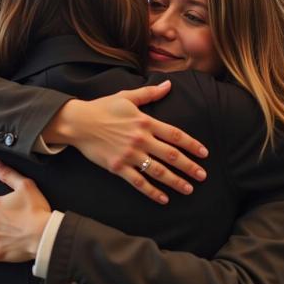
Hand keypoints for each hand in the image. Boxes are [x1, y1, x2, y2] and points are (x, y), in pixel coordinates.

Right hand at [42, 80, 208, 203]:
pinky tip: (164, 199)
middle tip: (203, 176)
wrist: (78, 122)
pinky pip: (138, 182)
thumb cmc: (103, 108)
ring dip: (175, 181)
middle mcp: (140, 139)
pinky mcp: (117, 167)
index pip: (175, 135)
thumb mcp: (127, 96)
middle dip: (189, 167)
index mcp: (145, 122)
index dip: (191, 145)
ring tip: (189, 189)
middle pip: (171, 155)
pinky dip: (152, 192)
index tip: (204, 154)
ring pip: (158, 171)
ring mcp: (129, 155)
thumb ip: (150, 93)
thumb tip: (169, 84)